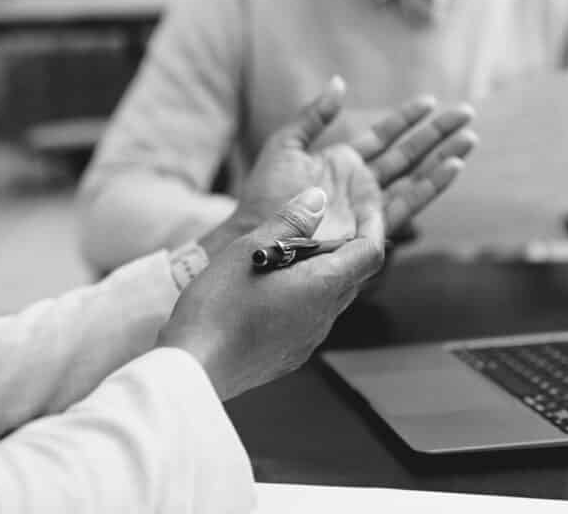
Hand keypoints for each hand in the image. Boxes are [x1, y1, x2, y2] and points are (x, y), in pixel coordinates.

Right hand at [158, 187, 387, 399]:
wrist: (195, 369)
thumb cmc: (218, 307)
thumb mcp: (249, 249)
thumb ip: (289, 222)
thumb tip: (318, 198)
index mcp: (322, 288)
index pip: (370, 254)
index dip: (371, 227)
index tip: (361, 209)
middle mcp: (324, 318)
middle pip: (350, 276)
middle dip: (338, 249)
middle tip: (305, 230)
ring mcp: (308, 341)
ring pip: (328, 299)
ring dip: (315, 274)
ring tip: (276, 259)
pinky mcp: (289, 356)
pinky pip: (308, 320)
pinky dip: (299, 298)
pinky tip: (263, 293)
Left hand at [198, 77, 476, 258]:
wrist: (260, 236)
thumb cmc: (265, 196)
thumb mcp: (286, 145)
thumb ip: (313, 115)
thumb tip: (340, 82)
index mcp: (344, 162)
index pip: (384, 135)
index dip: (407, 118)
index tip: (431, 100)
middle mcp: (362, 182)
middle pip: (408, 153)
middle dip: (437, 134)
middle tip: (467, 113)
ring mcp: (369, 204)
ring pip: (416, 176)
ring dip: (443, 157)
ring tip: (470, 139)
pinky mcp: (373, 225)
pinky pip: (408, 203)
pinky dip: (432, 185)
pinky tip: (453, 167)